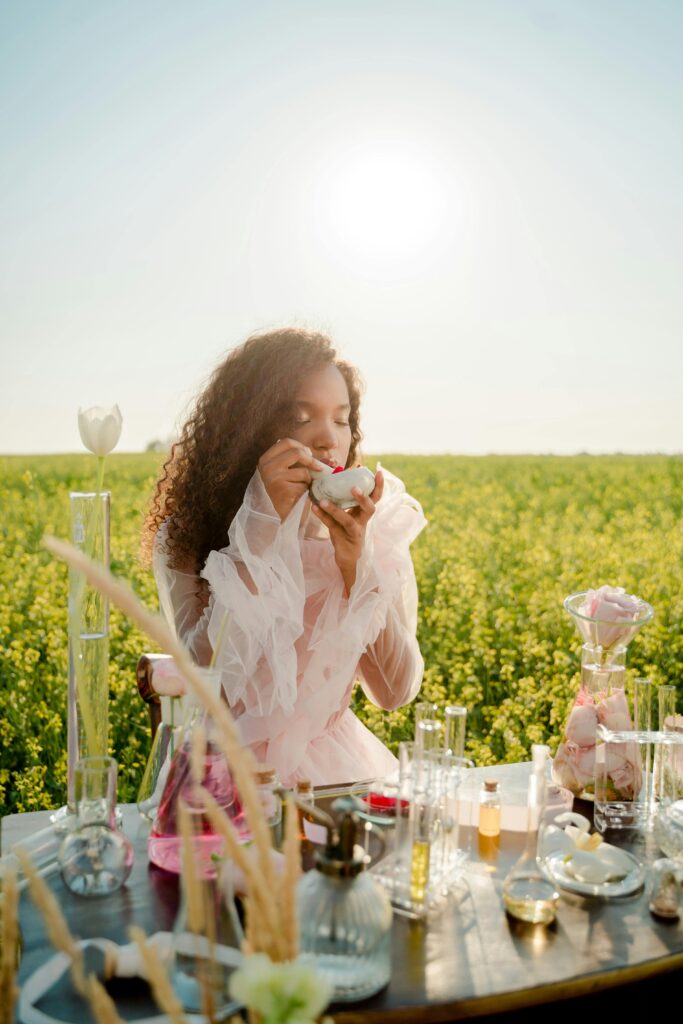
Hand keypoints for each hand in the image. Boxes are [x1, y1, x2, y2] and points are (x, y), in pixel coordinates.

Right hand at [258, 438, 325, 521]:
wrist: (282, 513)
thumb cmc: (289, 488)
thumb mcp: (292, 470)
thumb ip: (304, 459)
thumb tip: (332, 454)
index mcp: (266, 459)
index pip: (286, 442)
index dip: (301, 446)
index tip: (309, 454)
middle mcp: (266, 467)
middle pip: (296, 452)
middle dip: (312, 460)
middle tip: (319, 469)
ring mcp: (273, 478)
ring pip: (303, 470)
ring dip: (308, 479)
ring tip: (303, 486)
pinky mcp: (282, 490)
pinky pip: (304, 484)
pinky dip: (307, 489)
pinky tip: (301, 495)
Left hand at [312, 469, 383, 594]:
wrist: (347, 558)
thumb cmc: (347, 532)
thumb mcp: (349, 515)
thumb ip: (344, 501)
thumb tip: (332, 479)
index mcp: (365, 513)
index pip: (375, 498)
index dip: (379, 486)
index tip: (379, 472)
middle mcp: (362, 522)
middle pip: (369, 509)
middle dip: (363, 498)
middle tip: (354, 488)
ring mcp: (354, 532)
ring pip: (347, 521)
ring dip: (335, 510)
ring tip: (323, 500)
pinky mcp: (343, 540)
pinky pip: (332, 527)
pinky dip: (323, 517)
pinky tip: (314, 508)